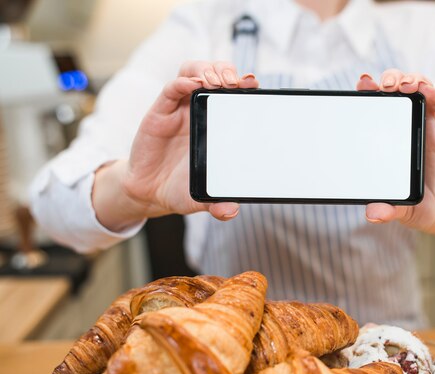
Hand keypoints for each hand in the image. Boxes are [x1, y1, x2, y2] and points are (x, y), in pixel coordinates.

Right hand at [92, 61, 257, 231]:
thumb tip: (230, 211)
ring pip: (194, 73)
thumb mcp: (202, 196)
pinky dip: (182, 82)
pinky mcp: (159, 112)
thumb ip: (216, 204)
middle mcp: (199, 111)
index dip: (244, 85)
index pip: (233, 94)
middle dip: (228, 71)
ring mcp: (179, 109)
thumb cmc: (181, 187)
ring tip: (218, 81)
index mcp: (216, 125)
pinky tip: (192, 85)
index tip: (255, 85)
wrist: (149, 192)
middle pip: (216, 74)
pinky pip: (171, 89)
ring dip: (207, 70)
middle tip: (237, 83)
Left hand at [357, 70, 434, 248]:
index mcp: (393, 138)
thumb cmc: (421, 203)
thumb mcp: (402, 208)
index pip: (380, 107)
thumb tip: (372, 214)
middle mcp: (411, 126)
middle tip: (382, 85)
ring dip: (411, 81)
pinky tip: (426, 91)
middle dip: (389, 80)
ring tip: (401, 85)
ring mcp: (433, 125)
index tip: (361, 84)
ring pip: (422, 90)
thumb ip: (388, 209)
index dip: (370, 92)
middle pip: (399, 91)